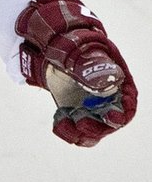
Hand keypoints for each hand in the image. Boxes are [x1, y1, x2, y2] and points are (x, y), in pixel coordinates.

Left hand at [16, 0, 137, 145]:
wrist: (52, 50)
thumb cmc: (71, 46)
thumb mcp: (78, 53)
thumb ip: (88, 66)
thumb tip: (100, 82)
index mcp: (116, 80)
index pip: (128, 102)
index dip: (123, 112)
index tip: (112, 117)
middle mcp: (108, 97)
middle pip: (111, 121)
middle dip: (98, 127)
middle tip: (80, 124)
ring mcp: (93, 107)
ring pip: (95, 130)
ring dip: (81, 134)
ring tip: (62, 124)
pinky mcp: (78, 113)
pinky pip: (79, 131)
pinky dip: (69, 133)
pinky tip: (57, 124)